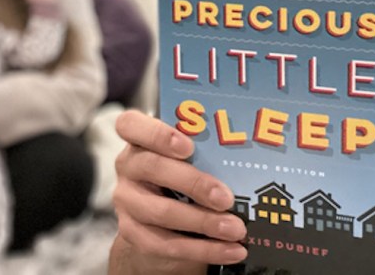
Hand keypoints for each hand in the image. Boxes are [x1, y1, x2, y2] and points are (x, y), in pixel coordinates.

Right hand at [110, 110, 247, 272]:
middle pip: (153, 168)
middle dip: (193, 183)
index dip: (157, 134)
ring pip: (162, 212)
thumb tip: (247, 156)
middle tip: (225, 197)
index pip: (130, 124)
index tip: (188, 146)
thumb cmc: (178, 176)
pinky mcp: (133, 234)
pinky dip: (204, 249)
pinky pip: (167, 244)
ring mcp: (127, 202)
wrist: (157, 221)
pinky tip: (230, 250)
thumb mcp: (184, 159)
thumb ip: (202, 152)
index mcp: (139, 140)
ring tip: (236, 229)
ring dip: (204, 222)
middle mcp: (128, 167)